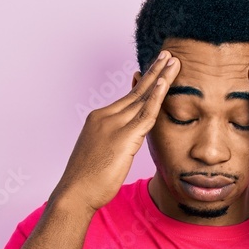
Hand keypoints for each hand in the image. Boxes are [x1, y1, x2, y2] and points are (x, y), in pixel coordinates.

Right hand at [51, 51, 181, 212]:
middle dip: (154, 72)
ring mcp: (113, 125)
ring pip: (143, 97)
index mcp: (99, 119)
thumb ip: (113, 144)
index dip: (143, 83)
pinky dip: (156, 96)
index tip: (155, 70)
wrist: (75, 193)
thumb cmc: (87, 182)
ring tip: (174, 61)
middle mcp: (105, 116)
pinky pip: (145, 113)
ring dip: (160, 77)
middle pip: (136, 91)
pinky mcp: (123, 137)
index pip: (127, 98)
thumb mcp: (100, 156)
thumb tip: (122, 145)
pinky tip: (165, 83)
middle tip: (168, 55)